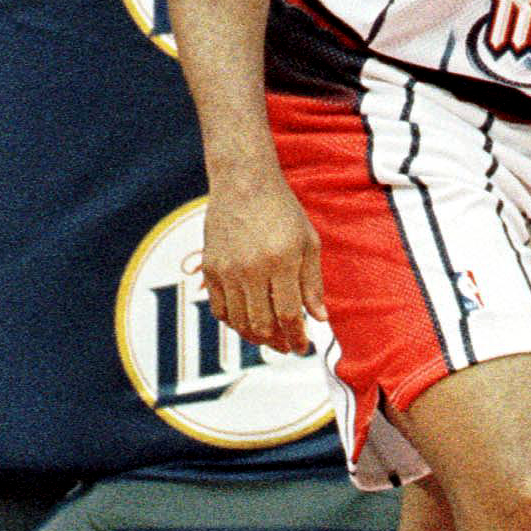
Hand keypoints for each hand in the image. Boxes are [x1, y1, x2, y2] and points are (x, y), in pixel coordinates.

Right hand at [200, 173, 326, 353]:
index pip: (289, 314)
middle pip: (262, 323)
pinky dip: (233, 323)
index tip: (303, 347)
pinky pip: (219, 309)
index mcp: (281, 262)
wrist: (243, 183)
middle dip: (277, 342)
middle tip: (287, 347)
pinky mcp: (210, 268)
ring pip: (239, 321)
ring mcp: (227, 270)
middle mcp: (251, 269)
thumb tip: (320, 318)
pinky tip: (247, 323)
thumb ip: (313, 283)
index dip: (297, 337)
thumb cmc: (282, 210)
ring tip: (270, 339)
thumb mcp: (308, 242)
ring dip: (256, 337)